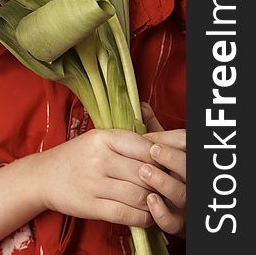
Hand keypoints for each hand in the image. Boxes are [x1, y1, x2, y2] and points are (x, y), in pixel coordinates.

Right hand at [34, 128, 156, 226]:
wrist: (44, 175)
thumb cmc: (76, 156)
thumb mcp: (97, 139)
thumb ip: (125, 142)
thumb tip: (159, 152)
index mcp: (103, 137)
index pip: (144, 147)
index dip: (159, 158)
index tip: (163, 165)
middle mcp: (99, 158)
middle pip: (145, 173)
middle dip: (159, 182)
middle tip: (164, 186)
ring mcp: (94, 183)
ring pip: (139, 195)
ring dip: (153, 202)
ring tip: (156, 201)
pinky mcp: (91, 206)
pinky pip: (126, 214)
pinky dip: (142, 218)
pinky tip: (145, 215)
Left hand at [139, 103, 185, 236]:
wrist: (167, 206)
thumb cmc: (163, 171)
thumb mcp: (161, 149)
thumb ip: (153, 131)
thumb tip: (140, 106)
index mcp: (187, 157)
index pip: (186, 143)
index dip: (169, 139)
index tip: (149, 139)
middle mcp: (191, 180)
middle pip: (189, 168)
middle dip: (172, 158)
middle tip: (153, 151)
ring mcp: (186, 203)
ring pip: (182, 194)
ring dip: (164, 182)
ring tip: (144, 172)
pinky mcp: (178, 224)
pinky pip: (173, 222)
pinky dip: (162, 212)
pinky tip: (149, 200)